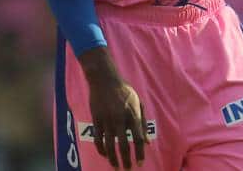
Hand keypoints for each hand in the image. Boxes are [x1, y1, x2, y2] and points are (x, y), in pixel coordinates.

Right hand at [80, 48, 148, 168]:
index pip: (137, 138)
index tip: (139, 163)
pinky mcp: (96, 120)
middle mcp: (120, 119)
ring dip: (113, 158)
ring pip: (109, 145)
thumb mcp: (139, 103)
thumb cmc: (125, 92)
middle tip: (127, 170)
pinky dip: (101, 149)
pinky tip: (105, 155)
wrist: (105, 80)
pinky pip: (98, 139)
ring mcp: (106, 120)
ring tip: (116, 167)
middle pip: (123, 145)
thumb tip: (147, 142)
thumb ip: (143, 123)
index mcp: (133, 115)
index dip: (139, 153)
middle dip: (126, 160)